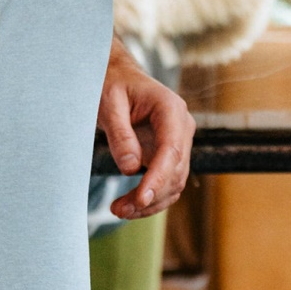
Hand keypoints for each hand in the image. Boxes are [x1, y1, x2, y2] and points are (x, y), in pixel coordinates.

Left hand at [97, 36, 195, 218]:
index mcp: (171, 109)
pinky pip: (167, 183)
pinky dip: (151, 199)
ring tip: (119, 211)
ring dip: (150, 203)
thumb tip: (130, 169)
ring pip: (174, 183)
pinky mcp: (171, 156)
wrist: (119, 78)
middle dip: (150, 196)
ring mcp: (180, 143)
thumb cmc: (113, 85)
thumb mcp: (108, 104)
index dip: (158, 178)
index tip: (141, 199)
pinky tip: (129, 207)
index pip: (171, 150)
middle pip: (175, 172)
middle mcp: (182, 127)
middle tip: (119, 211)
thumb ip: (120, 135)